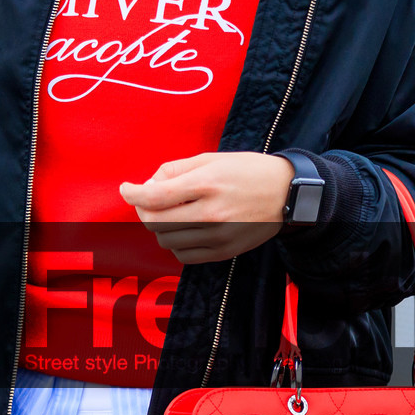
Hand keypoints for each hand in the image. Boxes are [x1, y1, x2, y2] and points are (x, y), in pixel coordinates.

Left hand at [118, 152, 294, 263]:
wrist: (288, 194)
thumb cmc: (248, 171)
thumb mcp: (212, 159)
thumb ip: (175, 170)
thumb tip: (147, 187)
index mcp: (207, 183)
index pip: (155, 197)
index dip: (132, 194)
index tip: (126, 190)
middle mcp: (211, 213)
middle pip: (155, 223)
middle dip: (144, 211)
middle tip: (150, 201)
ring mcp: (218, 236)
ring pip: (166, 241)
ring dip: (160, 227)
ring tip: (172, 213)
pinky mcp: (224, 252)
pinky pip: (183, 255)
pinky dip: (176, 243)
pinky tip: (185, 229)